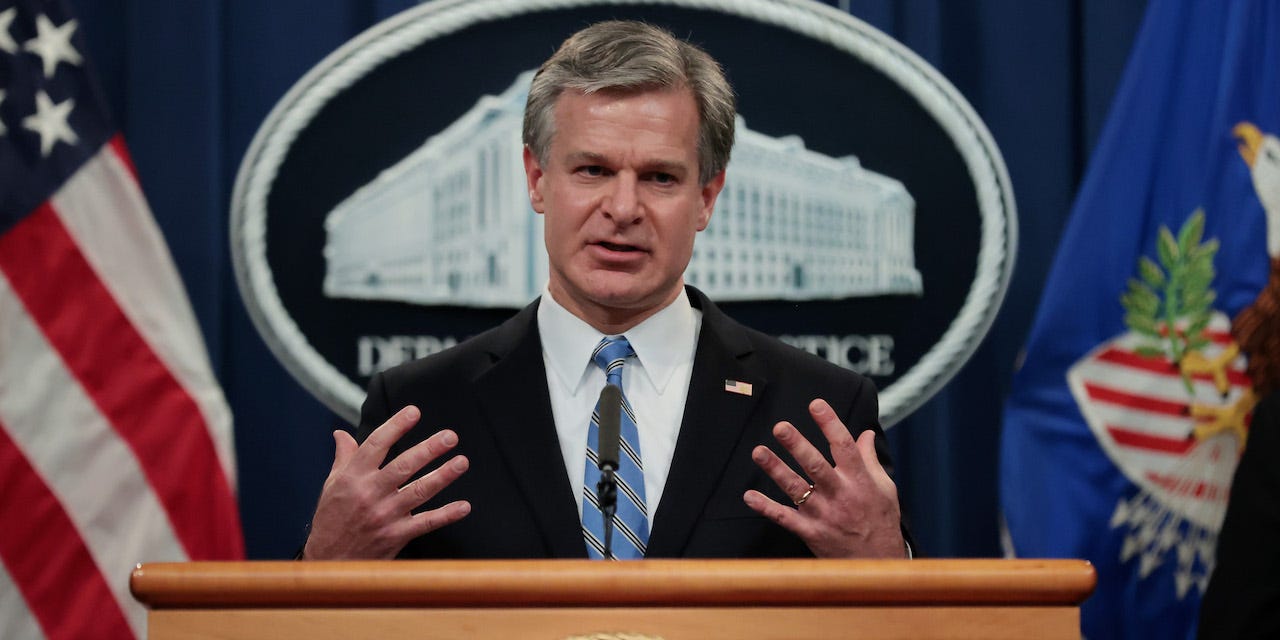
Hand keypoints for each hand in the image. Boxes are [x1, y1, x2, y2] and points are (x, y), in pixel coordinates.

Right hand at [302, 405, 470, 558]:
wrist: (329, 561)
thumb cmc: (332, 519)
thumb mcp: (332, 485)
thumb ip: (344, 458)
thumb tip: (341, 434)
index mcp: (353, 477)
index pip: (376, 445)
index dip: (396, 426)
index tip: (414, 412)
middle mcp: (370, 494)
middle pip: (403, 466)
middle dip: (428, 449)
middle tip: (450, 436)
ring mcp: (385, 515)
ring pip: (418, 491)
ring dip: (443, 476)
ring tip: (461, 462)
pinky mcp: (396, 535)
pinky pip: (425, 523)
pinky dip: (446, 515)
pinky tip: (464, 506)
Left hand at [743, 398, 904, 557]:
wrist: (877, 563)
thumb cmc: (881, 521)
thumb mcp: (885, 488)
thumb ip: (870, 460)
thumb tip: (865, 433)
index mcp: (860, 481)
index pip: (845, 447)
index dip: (830, 424)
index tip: (816, 404)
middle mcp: (841, 495)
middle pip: (816, 466)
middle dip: (797, 445)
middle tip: (780, 427)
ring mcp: (824, 515)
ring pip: (797, 489)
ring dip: (776, 470)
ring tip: (758, 451)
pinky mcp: (811, 533)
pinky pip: (785, 518)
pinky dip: (766, 507)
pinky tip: (749, 496)